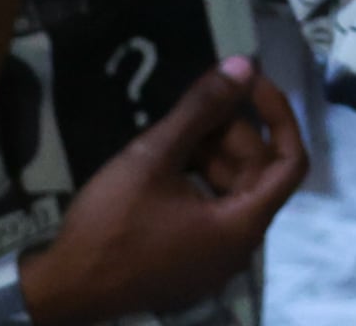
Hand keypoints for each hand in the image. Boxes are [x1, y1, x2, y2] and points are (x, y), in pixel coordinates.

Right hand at [16, 57, 307, 325]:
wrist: (63, 289)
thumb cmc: (111, 225)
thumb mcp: (153, 158)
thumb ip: (201, 109)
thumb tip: (243, 65)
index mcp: (243, 225)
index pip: (291, 161)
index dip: (278, 115)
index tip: (251, 85)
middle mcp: (240, 246)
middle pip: (259, 173)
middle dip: (233, 133)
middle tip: (197, 107)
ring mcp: (216, 258)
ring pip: (233, 190)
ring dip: (213, 155)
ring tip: (176, 132)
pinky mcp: (191, 261)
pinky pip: (212, 211)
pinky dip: (199, 181)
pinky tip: (167, 162)